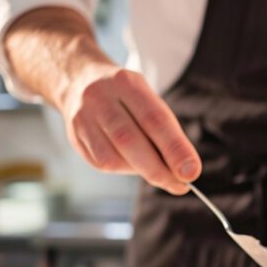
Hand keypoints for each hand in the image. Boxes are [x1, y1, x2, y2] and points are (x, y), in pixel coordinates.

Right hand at [61, 65, 200, 194]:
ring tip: (159, 173)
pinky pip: (102, 163)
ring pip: (112, 157)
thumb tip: (184, 170)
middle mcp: (100, 97)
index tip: (192, 172)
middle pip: (129, 140)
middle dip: (158, 169)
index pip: (154, 119)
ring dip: (141, 172)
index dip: (174, 149)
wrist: (78, 81)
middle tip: (180, 185)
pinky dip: (124, 169)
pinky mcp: (74, 137)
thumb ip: (166, 131)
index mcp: (126, 83)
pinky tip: (134, 164)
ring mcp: (83, 117)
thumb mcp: (148, 100)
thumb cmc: (127, 98)